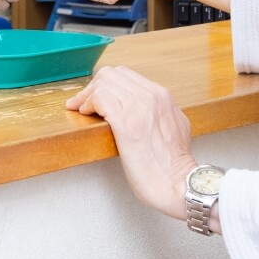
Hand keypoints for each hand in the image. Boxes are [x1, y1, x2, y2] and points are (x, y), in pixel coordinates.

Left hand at [67, 66, 199, 221]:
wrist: (178, 184)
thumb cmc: (174, 166)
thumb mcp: (176, 126)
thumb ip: (160, 112)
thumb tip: (144, 110)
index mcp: (162, 96)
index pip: (125, 74)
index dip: (106, 84)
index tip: (96, 95)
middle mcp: (151, 96)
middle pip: (112, 74)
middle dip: (93, 86)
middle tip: (82, 101)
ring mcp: (139, 107)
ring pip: (104, 82)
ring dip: (87, 95)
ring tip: (80, 109)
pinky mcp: (125, 123)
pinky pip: (100, 98)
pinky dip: (88, 103)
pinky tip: (85, 113)